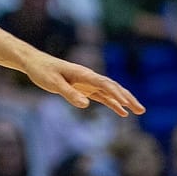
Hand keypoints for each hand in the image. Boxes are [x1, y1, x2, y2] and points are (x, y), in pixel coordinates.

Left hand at [22, 50, 144, 116]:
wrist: (35, 63)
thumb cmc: (42, 71)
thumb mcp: (53, 83)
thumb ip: (69, 93)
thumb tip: (86, 105)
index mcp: (83, 74)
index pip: (104, 84)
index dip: (116, 94)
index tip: (126, 105)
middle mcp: (88, 77)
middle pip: (113, 87)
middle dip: (127, 98)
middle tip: (141, 110)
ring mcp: (87, 82)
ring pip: (110, 92)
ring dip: (124, 101)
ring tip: (139, 111)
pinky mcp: (84, 88)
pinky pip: (102, 96)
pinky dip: (113, 103)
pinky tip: (121, 112)